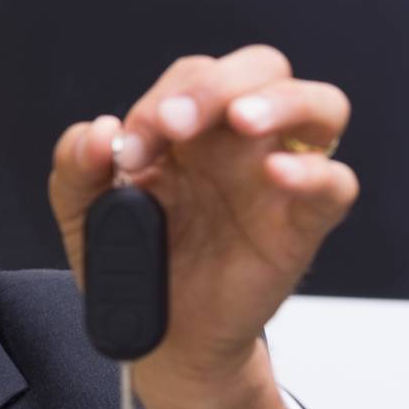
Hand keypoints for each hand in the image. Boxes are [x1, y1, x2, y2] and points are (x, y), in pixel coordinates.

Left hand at [49, 46, 355, 408]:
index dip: (164, 98)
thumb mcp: (82, 213)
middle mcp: (237, 145)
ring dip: (282, 101)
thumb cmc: (135, 264)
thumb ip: (74, 167)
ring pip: (318, 106)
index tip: (130, 145)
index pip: (193, 78)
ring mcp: (274, 179)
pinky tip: (278, 173)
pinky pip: (334, 183)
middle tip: (175, 123)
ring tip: (242, 119)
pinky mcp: (300, 224)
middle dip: (218, 84)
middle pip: (261, 69)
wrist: (161, 338)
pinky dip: (315, 171)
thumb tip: (96, 132)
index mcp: (187, 132)